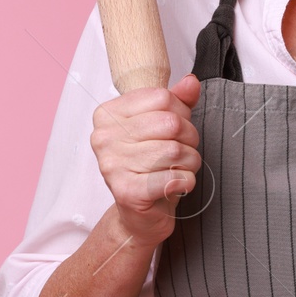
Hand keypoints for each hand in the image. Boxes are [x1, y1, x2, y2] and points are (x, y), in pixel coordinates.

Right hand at [89, 72, 203, 249]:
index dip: (180, 112)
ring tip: (181, 167)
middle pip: (170, 123)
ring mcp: (112, 165)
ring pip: (175, 150)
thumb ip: (177, 101)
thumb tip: (191, 82)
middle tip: (183, 151)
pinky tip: (178, 183)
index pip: (161, 97)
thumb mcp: (162, 127)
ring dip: (191, 161)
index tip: (175, 128)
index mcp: (108, 114)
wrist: (140, 214)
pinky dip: (186, 180)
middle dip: (189, 137)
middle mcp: (104, 138)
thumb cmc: (150, 167)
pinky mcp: (127, 192)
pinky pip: (174, 177)